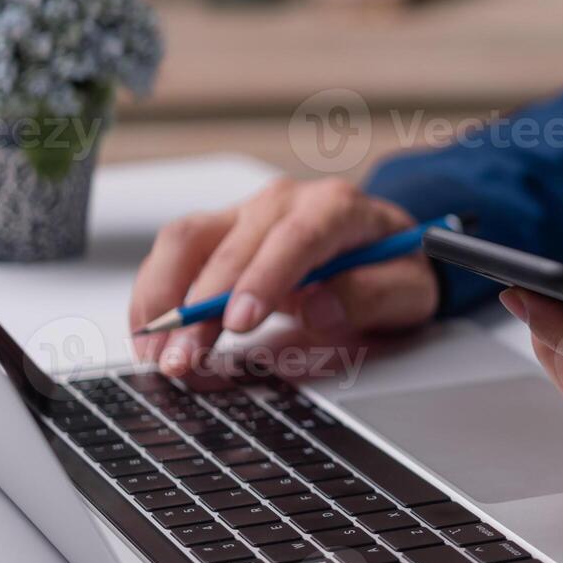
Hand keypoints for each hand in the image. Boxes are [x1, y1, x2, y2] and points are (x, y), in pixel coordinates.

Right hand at [129, 178, 439, 380]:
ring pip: (185, 241)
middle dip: (199, 308)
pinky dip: (155, 297)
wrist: (379, 248)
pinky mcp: (219, 233)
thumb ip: (374, 296)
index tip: (239, 321)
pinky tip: (152, 337)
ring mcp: (245, 213)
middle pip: (230, 245)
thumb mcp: (409, 290)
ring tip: (159, 355)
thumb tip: (322, 307)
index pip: (296, 237)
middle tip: (183, 361)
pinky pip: (173, 255)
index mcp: (337, 208)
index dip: (263, 278)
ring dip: (163, 300)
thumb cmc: (392, 267)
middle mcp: (283, 202)